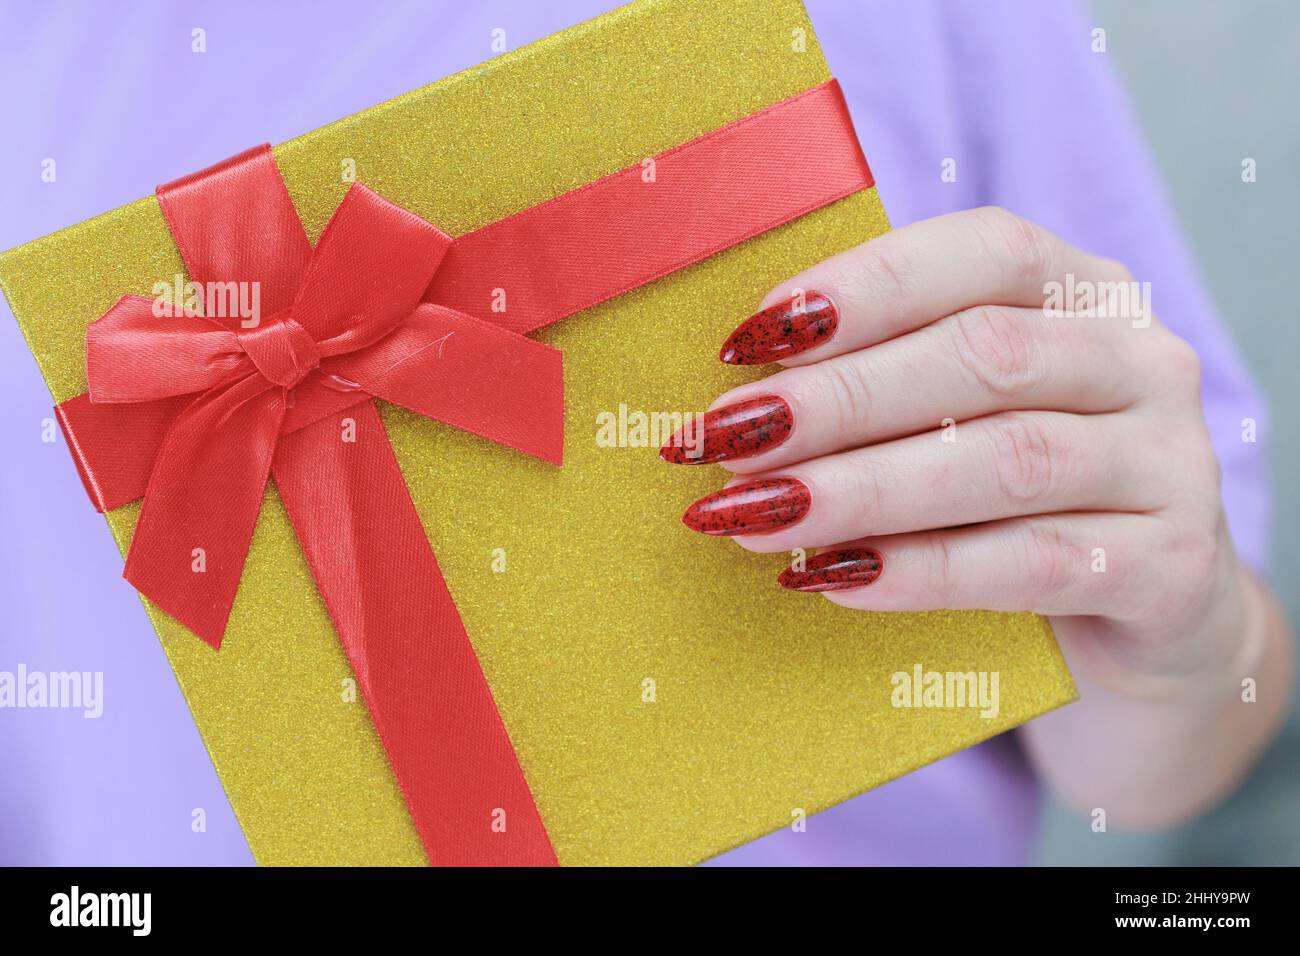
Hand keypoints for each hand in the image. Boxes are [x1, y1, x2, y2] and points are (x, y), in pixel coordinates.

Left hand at [663, 208, 1292, 825]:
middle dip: (837, 399)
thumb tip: (739, 392)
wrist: (1149, 611)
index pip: (981, 252)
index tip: (749, 339)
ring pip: (1005, 462)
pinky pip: (1031, 564)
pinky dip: (921, 571)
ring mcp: (1172, 464)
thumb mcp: (967, 413)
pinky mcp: (1170, 569)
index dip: (862, 289)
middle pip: (982, 357)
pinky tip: (835, 577)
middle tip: (723, 439)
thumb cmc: (1019, 491)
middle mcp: (1142, 360)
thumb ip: (891, 380)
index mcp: (1085, 292)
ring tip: (754, 513)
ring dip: (860, 488)